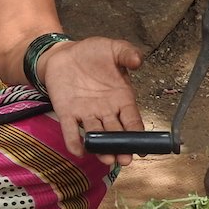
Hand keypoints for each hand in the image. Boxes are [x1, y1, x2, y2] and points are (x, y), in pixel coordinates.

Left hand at [37, 36, 144, 164]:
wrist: (63, 54)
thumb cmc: (91, 53)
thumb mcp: (112, 48)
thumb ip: (127, 53)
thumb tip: (138, 61)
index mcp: (122, 99)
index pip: (133, 120)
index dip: (138, 134)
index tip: (144, 147)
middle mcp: (106, 111)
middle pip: (116, 133)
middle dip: (121, 147)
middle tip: (125, 159)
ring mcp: (86, 113)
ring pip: (96, 135)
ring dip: (101, 148)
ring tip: (107, 159)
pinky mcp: (67, 112)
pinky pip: (70, 129)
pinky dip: (74, 141)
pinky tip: (78, 151)